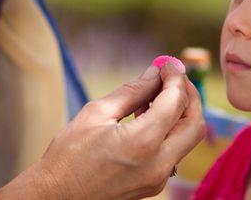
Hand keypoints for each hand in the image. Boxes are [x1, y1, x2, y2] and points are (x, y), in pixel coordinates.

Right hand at [23, 64, 203, 199]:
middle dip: (189, 94)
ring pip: (189, 137)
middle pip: (195, 121)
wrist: (55, 198)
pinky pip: (175, 150)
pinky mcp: (156, 183)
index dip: (175, 77)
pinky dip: (172, 128)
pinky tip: (152, 115)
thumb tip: (155, 73)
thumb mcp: (96, 114)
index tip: (168, 65)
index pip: (175, 101)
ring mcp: (160, 178)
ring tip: (158, 94)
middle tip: (173, 78)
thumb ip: (132, 91)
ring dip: (182, 112)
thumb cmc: (68, 157)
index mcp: (142, 143)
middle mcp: (159, 164)